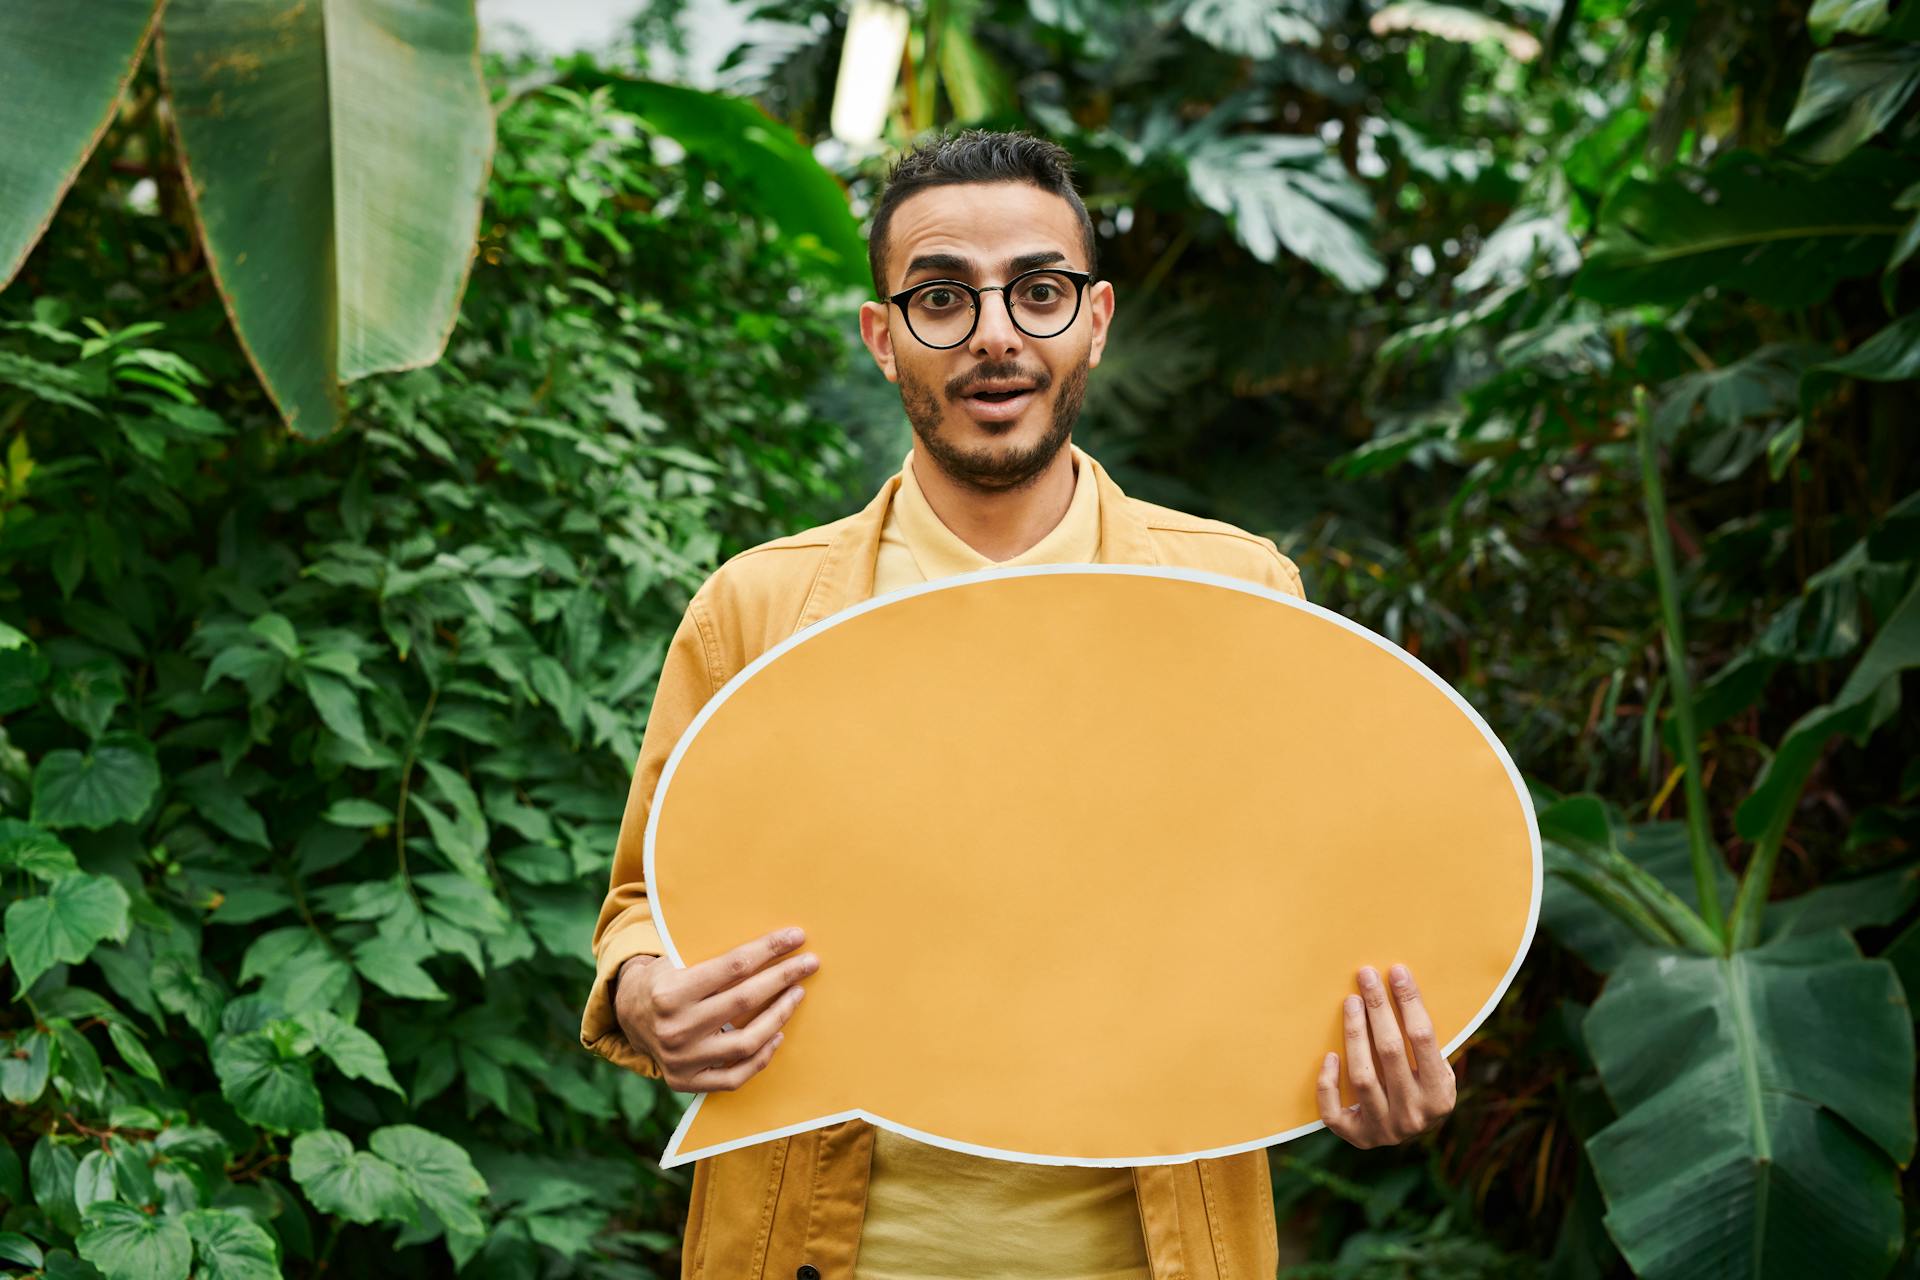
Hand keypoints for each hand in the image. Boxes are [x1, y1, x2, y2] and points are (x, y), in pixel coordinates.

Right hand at [613, 926, 817, 1091]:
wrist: (627, 1016)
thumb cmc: (663, 979)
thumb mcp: (675, 959)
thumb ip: (714, 956)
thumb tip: (771, 940)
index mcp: (671, 991)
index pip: (733, 966)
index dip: (769, 949)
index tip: (797, 936)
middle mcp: (676, 1027)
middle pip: (745, 999)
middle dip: (784, 977)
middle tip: (809, 963)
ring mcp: (682, 1059)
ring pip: (746, 1042)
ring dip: (779, 1015)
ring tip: (796, 994)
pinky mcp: (686, 1081)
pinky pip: (735, 1076)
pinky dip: (761, 1057)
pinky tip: (777, 1034)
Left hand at [1316, 963, 1456, 1148]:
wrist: (1409, 1134)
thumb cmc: (1420, 1087)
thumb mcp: (1437, 1070)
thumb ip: (1424, 1042)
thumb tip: (1403, 981)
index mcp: (1440, 1097)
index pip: (1423, 1038)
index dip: (1409, 1001)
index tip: (1396, 971)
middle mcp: (1413, 1116)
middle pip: (1390, 1051)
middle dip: (1378, 1008)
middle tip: (1366, 976)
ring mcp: (1383, 1129)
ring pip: (1362, 1076)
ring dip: (1354, 1034)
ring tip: (1351, 1002)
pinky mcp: (1356, 1137)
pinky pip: (1334, 1111)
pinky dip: (1328, 1083)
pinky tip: (1329, 1056)